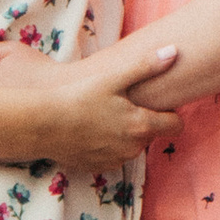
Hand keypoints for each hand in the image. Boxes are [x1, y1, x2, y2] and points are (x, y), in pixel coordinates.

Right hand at [0, 24, 179, 165]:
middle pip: (151, 134)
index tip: (157, 102)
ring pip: (131, 146)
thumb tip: (174, 52)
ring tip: (103, 114)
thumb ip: (146, 66)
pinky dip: (107, 144)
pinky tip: (91, 129)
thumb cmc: (78, 96)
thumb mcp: (113, 77)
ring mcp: (114, 160)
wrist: (43, 124)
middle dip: (143, 121)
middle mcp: (132, 148)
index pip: (175, 126)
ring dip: (124, 133)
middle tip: (122, 103)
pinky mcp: (97, 167)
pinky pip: (112, 155)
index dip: (170, 113)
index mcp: (141, 126)